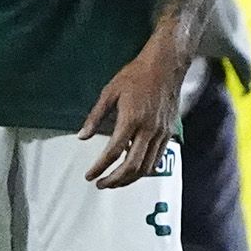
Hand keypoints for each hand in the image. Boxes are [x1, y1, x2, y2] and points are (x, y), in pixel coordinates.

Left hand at [80, 34, 185, 188]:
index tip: (89, 175)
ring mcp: (161, 133)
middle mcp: (148, 130)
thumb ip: (95, 116)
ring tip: (115, 182)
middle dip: (114, 180)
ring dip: (129, 179)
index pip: (113, 152)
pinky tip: (133, 171)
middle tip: (101, 184)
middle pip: (131, 166)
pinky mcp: (169, 133)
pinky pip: (157, 158)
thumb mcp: (110, 92)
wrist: (166, 66)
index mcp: (131, 119)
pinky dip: (144, 170)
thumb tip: (82, 136)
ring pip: (146, 167)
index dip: (99, 167)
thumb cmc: (136, 75)